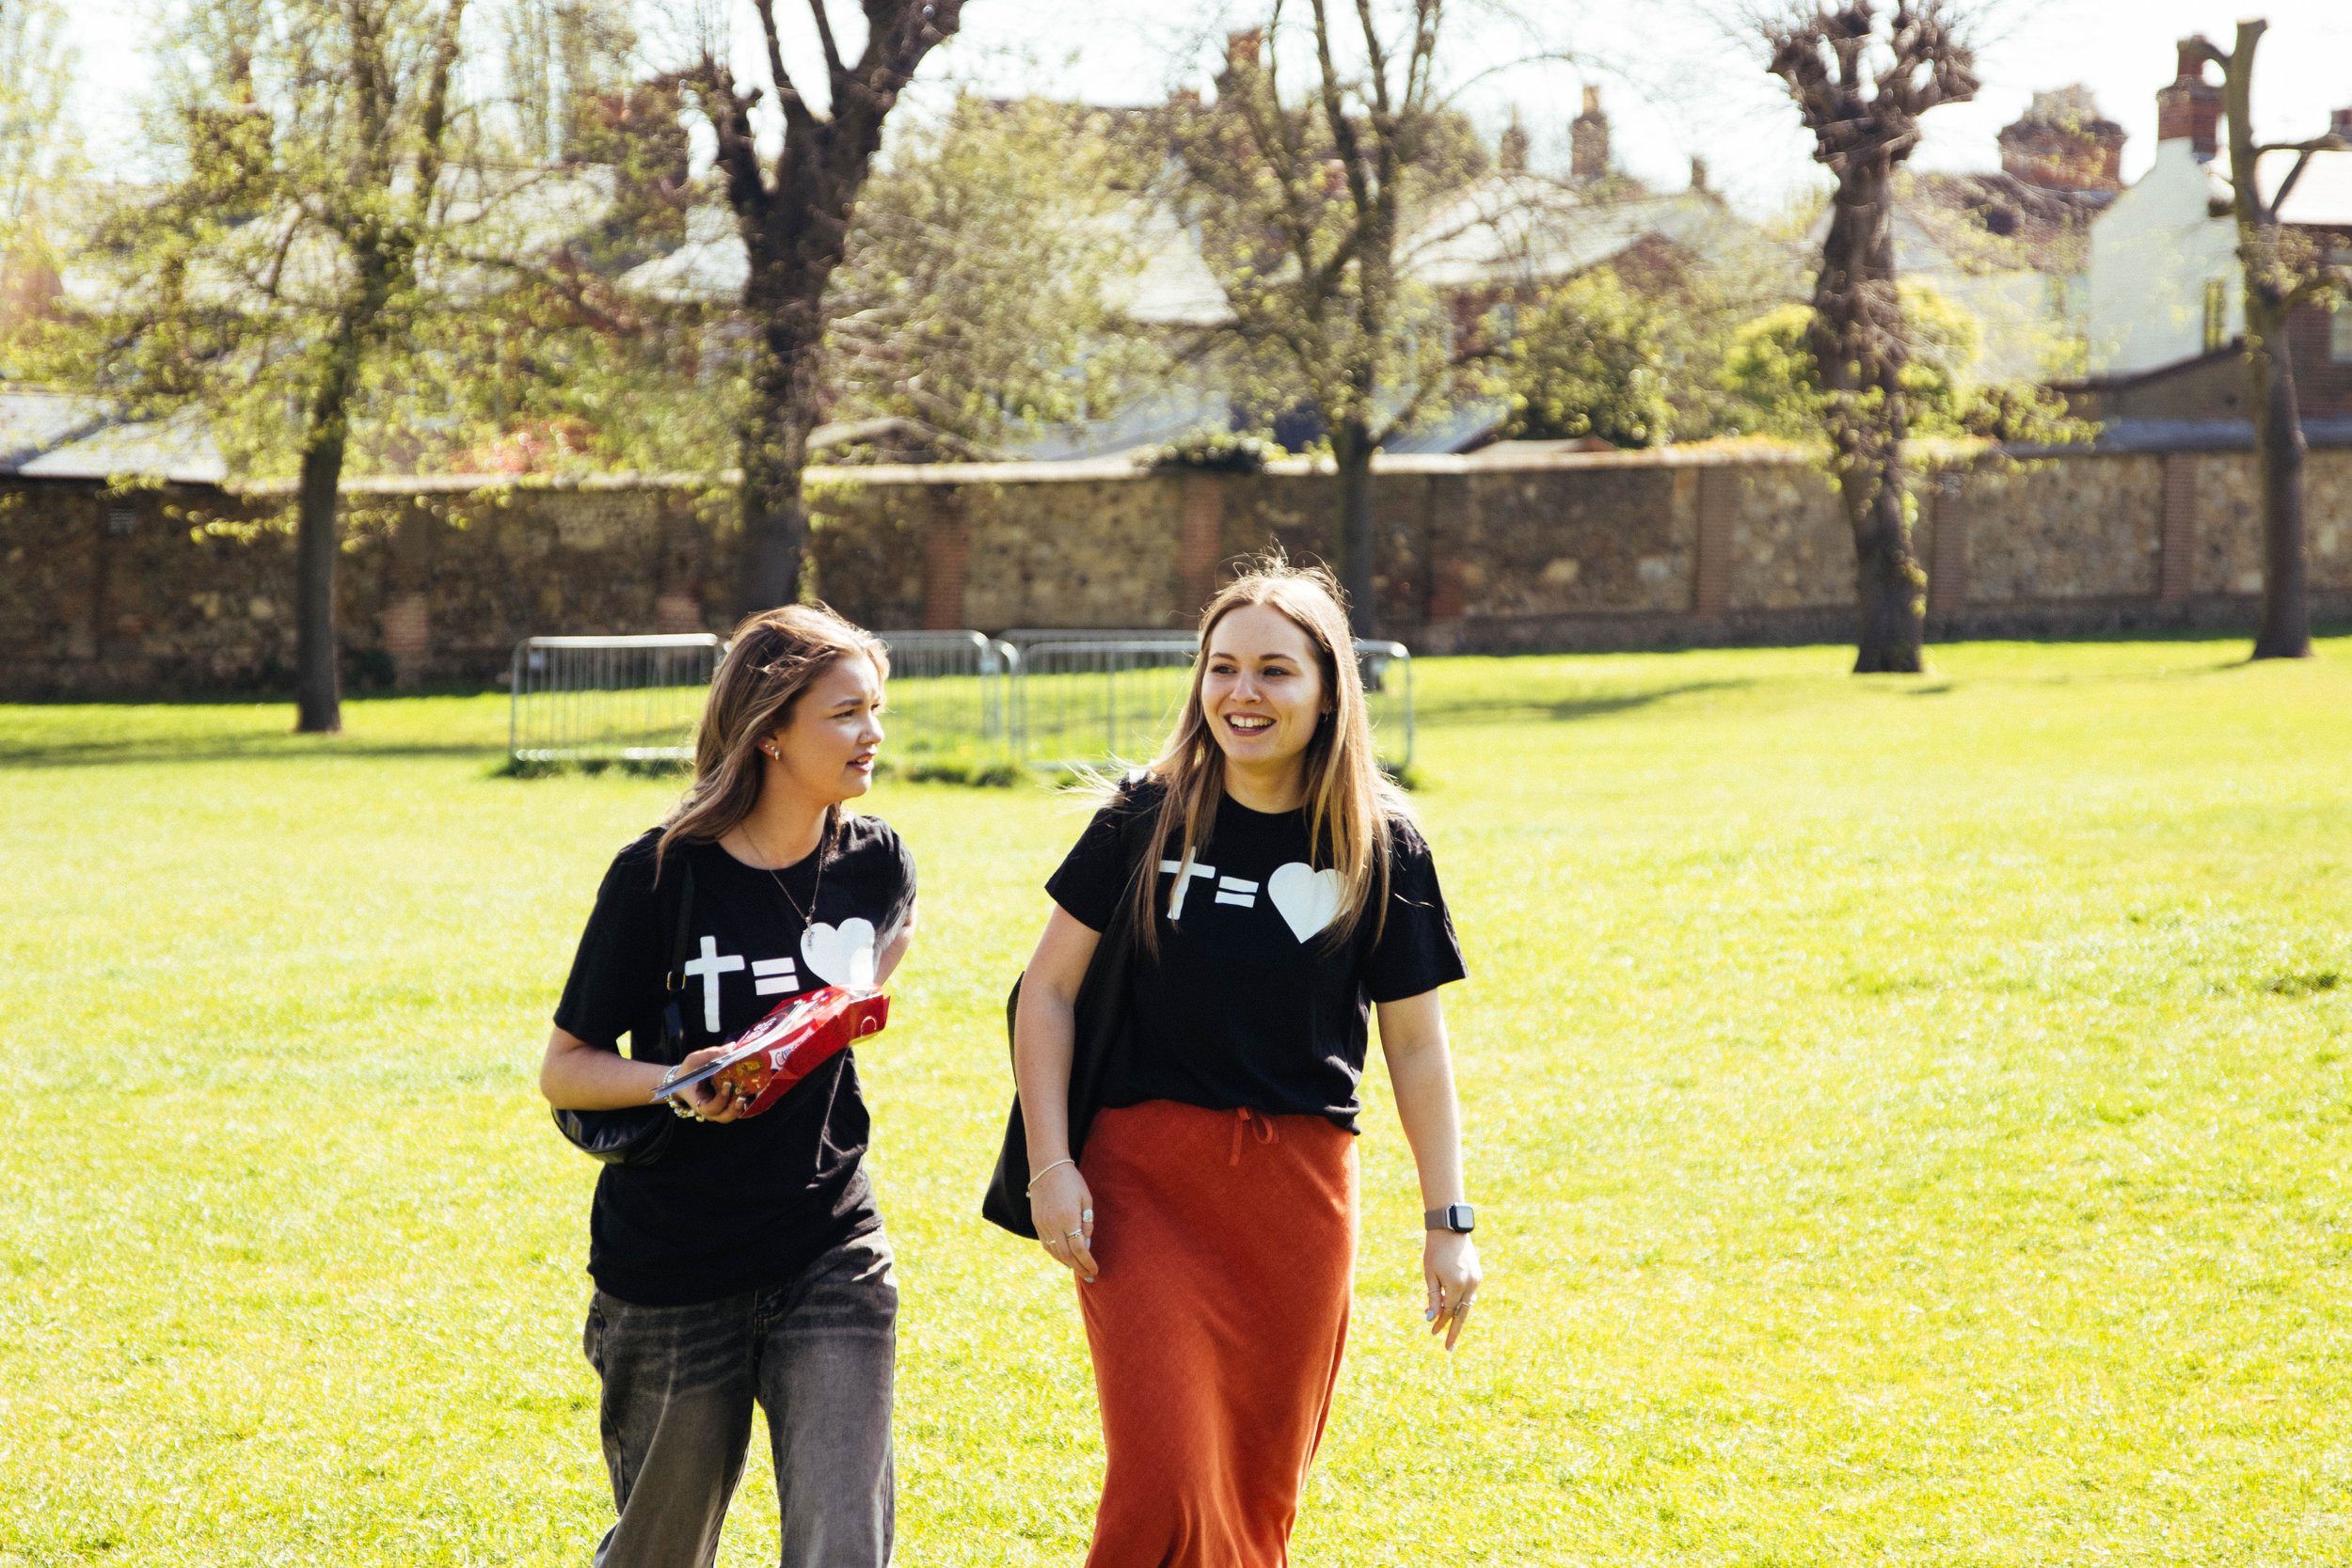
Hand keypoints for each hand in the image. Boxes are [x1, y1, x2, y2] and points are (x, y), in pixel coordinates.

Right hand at [668, 1045, 755, 1123]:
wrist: (683, 1080)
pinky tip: (751, 1093)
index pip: (708, 1108)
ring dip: (740, 1108)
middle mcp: (708, 1108)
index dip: (720, 1100)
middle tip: (742, 1096)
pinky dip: (742, 1104)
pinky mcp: (723, 1105)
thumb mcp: (694, 1060)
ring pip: (730, 1116)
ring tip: (748, 1095)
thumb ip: (711, 1054)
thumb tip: (731, 1048)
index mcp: (697, 1099)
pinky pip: (733, 1109)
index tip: (727, 1084)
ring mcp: (716, 1109)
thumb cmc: (688, 1071)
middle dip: (734, 1109)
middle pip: (723, 1118)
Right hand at [1031, 1162, 1098, 1281]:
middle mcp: (1053, 1224)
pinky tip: (1064, 1259)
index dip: (1088, 1262)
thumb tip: (1087, 1243)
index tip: (1095, 1270)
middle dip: (1079, 1268)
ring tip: (1078, 1270)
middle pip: (1066, 1255)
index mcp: (1068, 1218)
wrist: (1047, 1167)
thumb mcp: (1086, 1199)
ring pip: (1054, 1252)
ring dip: (1067, 1264)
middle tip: (1089, 1277)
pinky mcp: (1036, 1222)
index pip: (1079, 1249)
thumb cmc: (1071, 1180)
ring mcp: (1042, 1224)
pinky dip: (1055, 1255)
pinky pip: (1046, 1245)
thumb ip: (1087, 1222)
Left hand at [1424, 1231, 1480, 1351]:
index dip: (1440, 1323)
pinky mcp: (1478, 1275)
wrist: (1450, 1229)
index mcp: (1456, 1285)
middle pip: (1462, 1314)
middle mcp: (1470, 1285)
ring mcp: (1476, 1280)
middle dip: (1454, 1331)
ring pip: (1467, 1305)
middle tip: (1449, 1348)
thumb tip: (1431, 1318)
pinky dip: (1460, 1301)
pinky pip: (1469, 1294)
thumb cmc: (1435, 1250)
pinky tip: (1450, 1303)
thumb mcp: (1430, 1275)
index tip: (1432, 1333)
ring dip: (1455, 1314)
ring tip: (1442, 1321)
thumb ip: (1433, 1297)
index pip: (1448, 1312)